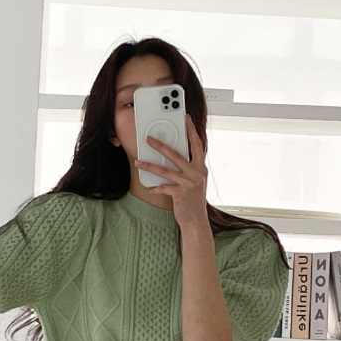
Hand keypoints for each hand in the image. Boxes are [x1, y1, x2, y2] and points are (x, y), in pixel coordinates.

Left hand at [136, 114, 208, 229]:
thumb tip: (178, 156)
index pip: (197, 145)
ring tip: (138, 161)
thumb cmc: (193, 201)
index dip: (191, 131)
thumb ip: (190, 169)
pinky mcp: (180, 194)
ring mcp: (188, 183)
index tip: (186, 119)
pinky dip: (154, 187)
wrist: (196, 221)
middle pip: (176, 154)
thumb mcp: (196, 182)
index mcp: (201, 168)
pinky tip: (147, 187)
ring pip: (165, 170)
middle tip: (148, 138)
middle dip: (161, 145)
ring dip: (149, 165)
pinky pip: (163, 187)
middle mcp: (196, 173)